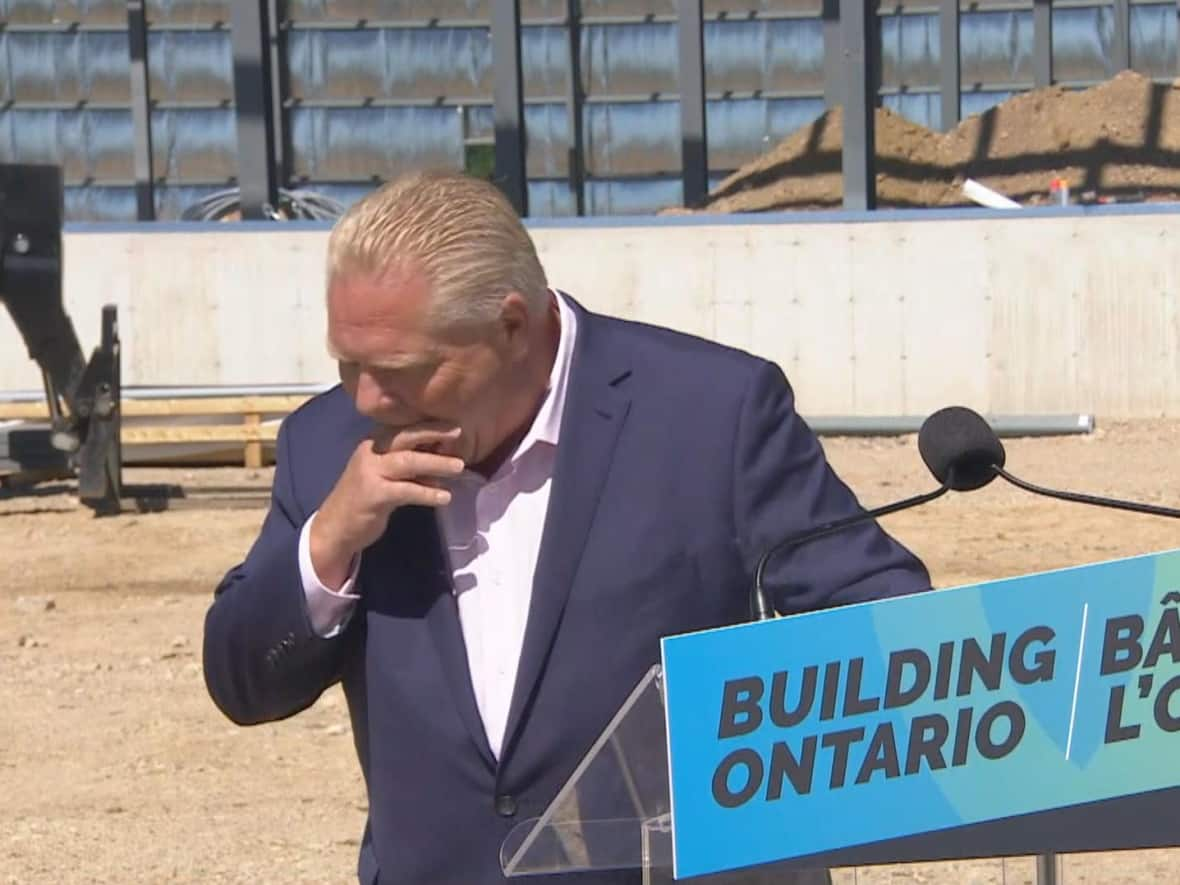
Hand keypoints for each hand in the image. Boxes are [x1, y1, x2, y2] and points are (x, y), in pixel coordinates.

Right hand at [310, 423, 464, 587]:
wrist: (336, 526)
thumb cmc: (366, 498)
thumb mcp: (387, 475)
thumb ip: (411, 466)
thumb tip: (444, 461)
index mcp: (374, 443)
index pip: (404, 428)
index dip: (429, 425)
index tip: (454, 424)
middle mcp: (371, 452)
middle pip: (405, 437)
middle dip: (433, 432)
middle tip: (458, 432)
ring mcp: (370, 473)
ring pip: (407, 461)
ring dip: (436, 463)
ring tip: (459, 466)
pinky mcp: (373, 495)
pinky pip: (406, 490)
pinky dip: (427, 492)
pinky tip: (444, 497)